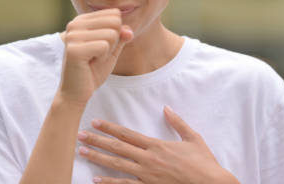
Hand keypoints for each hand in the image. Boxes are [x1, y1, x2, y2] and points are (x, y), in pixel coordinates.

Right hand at [58, 8, 132, 105]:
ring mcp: (73, 36)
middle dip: (113, 42)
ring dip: (108, 52)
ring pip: (111, 35)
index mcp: (82, 20)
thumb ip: (121, 36)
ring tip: (93, 59)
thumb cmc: (93, 70)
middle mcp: (74, 24)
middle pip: (114, 23)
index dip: (115, 35)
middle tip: (98, 55)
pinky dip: (103, 58)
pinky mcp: (74, 49)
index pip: (114, 15)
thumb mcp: (112, 50)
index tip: (101, 47)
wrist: (76, 92)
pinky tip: (90, 64)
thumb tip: (129, 29)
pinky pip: (104, 46)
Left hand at [77, 106, 239, 183]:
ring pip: (117, 165)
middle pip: (117, 148)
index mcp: (157, 145)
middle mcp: (148, 160)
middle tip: (79, 135)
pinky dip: (109, 183)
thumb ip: (178, 123)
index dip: (109, 127)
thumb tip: (166, 108)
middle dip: (97, 140)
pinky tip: (96, 180)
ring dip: (98, 158)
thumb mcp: (193, 139)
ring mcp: (147, 176)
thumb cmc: (204, 164)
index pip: (127, 134)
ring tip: (82, 153)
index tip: (95, 122)